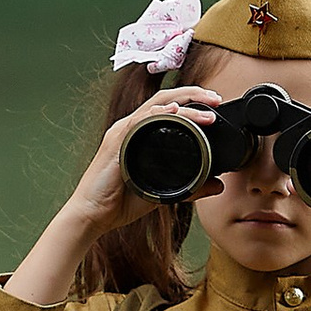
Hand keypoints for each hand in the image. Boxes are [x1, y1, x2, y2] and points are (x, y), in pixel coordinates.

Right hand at [67, 85, 218, 229]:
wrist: (93, 215)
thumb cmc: (120, 201)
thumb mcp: (164, 193)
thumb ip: (191, 188)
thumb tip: (217, 186)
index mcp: (140, 134)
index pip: (167, 107)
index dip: (191, 101)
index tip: (214, 105)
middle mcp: (130, 128)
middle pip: (164, 99)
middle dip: (192, 94)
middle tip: (216, 98)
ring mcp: (122, 133)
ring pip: (155, 108)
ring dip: (183, 104)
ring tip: (206, 110)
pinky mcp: (116, 144)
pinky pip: (137, 122)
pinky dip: (156, 114)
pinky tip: (173, 112)